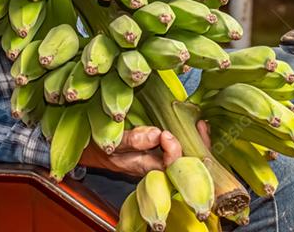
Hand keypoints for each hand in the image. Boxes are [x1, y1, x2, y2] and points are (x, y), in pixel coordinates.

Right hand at [76, 122, 214, 178]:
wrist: (91, 149)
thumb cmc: (99, 146)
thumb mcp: (111, 141)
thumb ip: (132, 140)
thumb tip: (157, 134)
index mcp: (146, 169)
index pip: (169, 168)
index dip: (173, 153)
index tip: (164, 134)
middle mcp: (157, 168)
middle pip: (185, 165)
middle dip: (197, 147)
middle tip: (199, 126)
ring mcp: (161, 160)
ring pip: (187, 157)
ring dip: (197, 142)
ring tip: (201, 125)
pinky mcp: (162, 150)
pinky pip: (183, 147)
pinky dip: (191, 136)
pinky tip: (197, 124)